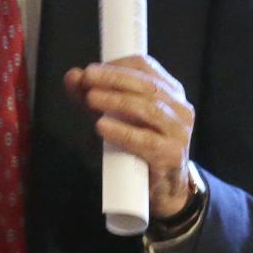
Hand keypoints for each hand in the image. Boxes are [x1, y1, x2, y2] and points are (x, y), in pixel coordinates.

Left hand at [63, 55, 194, 217]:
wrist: (163, 187)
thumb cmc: (138, 144)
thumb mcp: (115, 115)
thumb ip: (93, 94)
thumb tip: (72, 77)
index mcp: (169, 91)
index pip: (144, 66)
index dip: (116, 65)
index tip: (91, 70)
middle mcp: (179, 107)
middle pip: (145, 85)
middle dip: (112, 79)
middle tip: (85, 79)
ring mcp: (179, 131)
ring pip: (147, 109)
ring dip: (115, 101)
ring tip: (90, 99)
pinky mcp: (173, 155)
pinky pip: (146, 140)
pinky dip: (122, 132)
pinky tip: (102, 126)